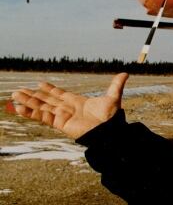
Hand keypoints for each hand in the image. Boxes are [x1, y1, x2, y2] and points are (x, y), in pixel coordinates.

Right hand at [11, 73, 128, 138]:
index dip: (49, 89)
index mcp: (76, 102)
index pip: (59, 94)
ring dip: (28, 102)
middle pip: (46, 100)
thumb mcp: (113, 98)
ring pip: (41, 107)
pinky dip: (31, 112)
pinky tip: (19, 108)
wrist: (109, 131)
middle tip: (19, 90)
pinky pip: (42, 117)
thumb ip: (116, 85)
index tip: (39, 84)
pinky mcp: (60, 123)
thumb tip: (126, 73)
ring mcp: (62, 116)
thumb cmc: (111, 117)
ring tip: (14, 96)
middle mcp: (67, 108)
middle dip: (33, 95)